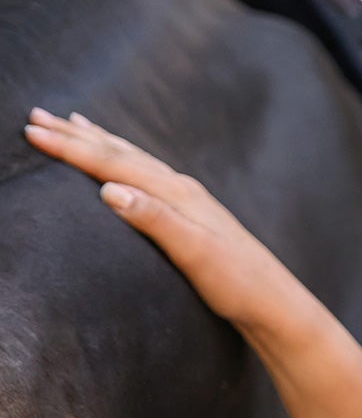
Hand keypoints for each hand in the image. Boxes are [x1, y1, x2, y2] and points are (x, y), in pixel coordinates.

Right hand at [22, 106, 288, 331]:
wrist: (275, 303)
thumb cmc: (236, 284)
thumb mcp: (195, 254)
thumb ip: (155, 219)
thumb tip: (110, 189)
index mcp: (176, 194)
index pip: (113, 164)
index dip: (70, 148)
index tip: (31, 131)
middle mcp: (182, 188)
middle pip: (120, 153)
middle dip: (76, 135)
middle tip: (35, 114)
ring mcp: (190, 199)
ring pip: (134, 158)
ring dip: (100, 140)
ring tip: (73, 121)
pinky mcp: (194, 214)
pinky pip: (149, 174)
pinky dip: (127, 159)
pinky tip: (125, 164)